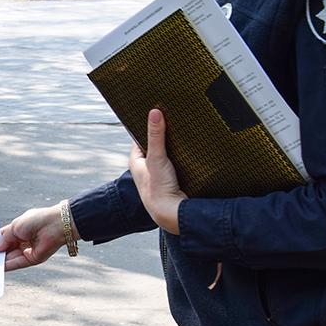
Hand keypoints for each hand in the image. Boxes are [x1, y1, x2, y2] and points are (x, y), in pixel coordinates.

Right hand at [0, 205, 65, 271]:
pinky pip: (18, 263)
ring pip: (10, 257)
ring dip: (0, 261)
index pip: (3, 237)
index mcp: (18, 229)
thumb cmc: (36, 220)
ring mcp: (27, 250)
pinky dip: (8, 266)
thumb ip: (4, 239)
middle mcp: (22, 240)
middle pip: (6, 249)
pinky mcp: (32, 259)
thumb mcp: (15, 227)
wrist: (56, 225)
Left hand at [129, 108, 186, 234]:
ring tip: (184, 131)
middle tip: (174, 119)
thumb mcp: (156, 158)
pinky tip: (190, 150)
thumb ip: (156, 136)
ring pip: (168, 154)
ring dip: (175, 146)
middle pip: (156, 144)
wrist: (172, 214)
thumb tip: (154, 113)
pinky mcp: (173, 179)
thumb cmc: (158, 189)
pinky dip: (182, 157)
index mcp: (136, 161)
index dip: (149, 125)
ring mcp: (159, 173)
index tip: (158, 111)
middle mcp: (146, 167)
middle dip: (164, 134)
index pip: (141, 136)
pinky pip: (177, 163)